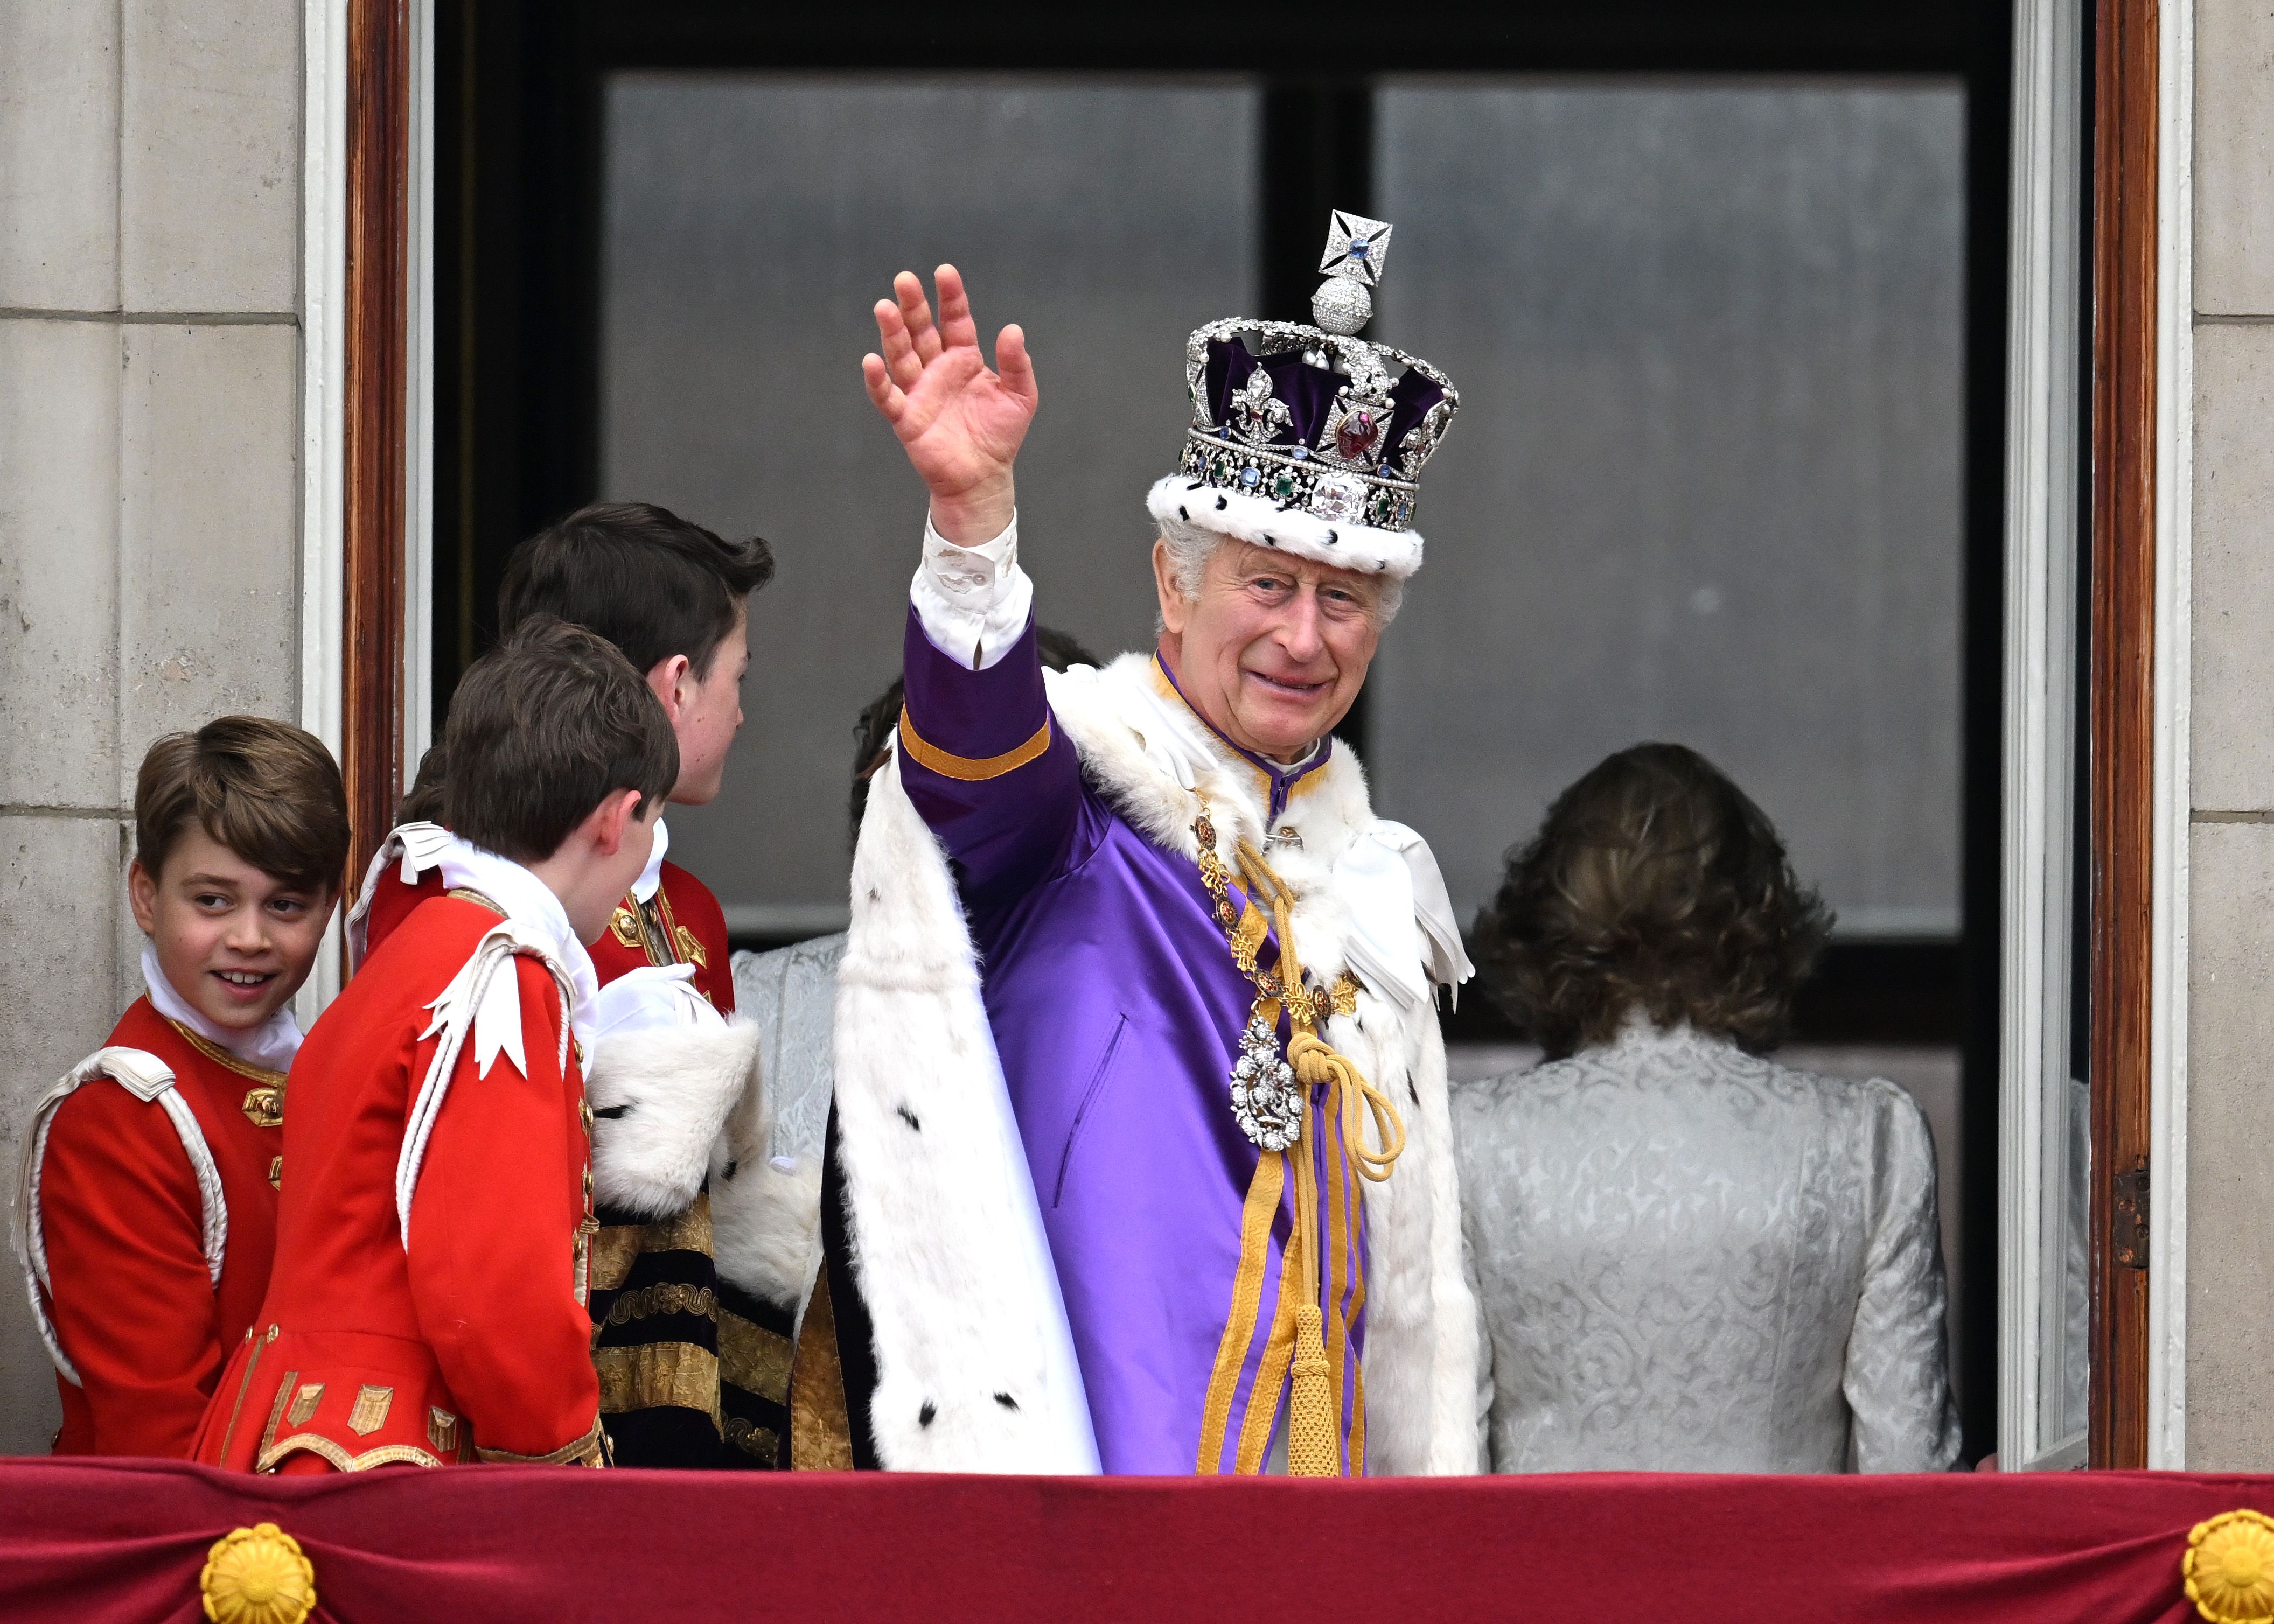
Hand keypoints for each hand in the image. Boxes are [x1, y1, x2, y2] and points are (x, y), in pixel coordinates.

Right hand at [862, 265, 1035, 544]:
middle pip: (921, 331)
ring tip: (884, 308)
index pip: (955, 320)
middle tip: (904, 280)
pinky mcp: (907, 419)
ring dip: (892, 333)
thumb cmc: (1001, 435)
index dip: (950, 297)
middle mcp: (938, 369)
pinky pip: (888, 397)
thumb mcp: (1020, 396)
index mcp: (964, 358)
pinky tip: (871, 361)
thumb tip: (1013, 329)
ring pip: (901, 356)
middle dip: (913, 306)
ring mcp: (920, 392)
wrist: (984, 477)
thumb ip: (1017, 363)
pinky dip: (878, 381)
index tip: (945, 272)